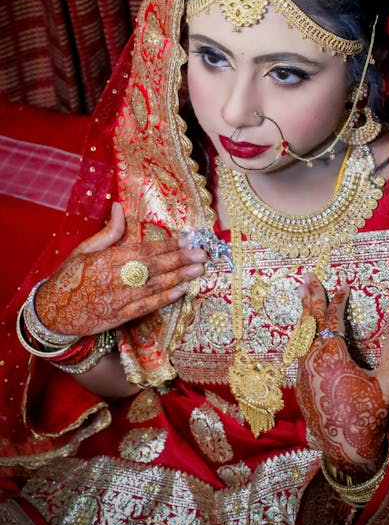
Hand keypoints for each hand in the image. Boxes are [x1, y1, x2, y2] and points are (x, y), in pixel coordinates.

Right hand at [34, 202, 206, 336]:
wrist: (51, 313)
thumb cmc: (68, 277)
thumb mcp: (83, 250)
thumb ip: (108, 232)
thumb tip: (120, 207)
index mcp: (104, 260)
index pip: (142, 250)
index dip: (167, 245)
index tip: (186, 239)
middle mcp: (112, 280)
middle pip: (153, 268)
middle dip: (180, 259)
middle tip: (202, 254)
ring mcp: (116, 300)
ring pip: (153, 287)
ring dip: (178, 278)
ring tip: (198, 270)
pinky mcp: (117, 318)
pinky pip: (145, 308)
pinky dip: (163, 299)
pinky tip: (180, 292)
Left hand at [296, 274, 388, 480]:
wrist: (346, 448)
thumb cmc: (370, 415)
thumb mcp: (388, 382)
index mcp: (333, 356)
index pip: (333, 319)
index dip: (338, 301)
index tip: (344, 286)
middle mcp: (312, 359)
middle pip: (310, 321)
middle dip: (311, 297)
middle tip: (308, 276)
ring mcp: (303, 371)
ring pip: (301, 334)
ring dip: (304, 313)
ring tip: (302, 294)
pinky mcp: (299, 381)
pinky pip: (299, 349)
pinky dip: (302, 333)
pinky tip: (303, 328)